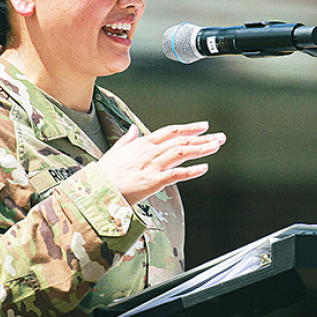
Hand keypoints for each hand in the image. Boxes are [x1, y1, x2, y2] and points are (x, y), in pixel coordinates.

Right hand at [98, 121, 225, 204]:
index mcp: (142, 143)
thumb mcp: (115, 151)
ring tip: (216, 146)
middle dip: (203, 138)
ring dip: (201, 149)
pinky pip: (176, 175)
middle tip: (220, 137)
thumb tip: (133, 129)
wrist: (96, 190)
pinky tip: (204, 168)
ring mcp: (152, 166)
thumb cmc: (105, 174)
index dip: (189, 128)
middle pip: (181, 141)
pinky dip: (191, 171)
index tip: (204, 126)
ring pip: (181, 153)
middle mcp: (149, 152)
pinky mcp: (152, 182)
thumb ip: (127, 139)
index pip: (170, 131)